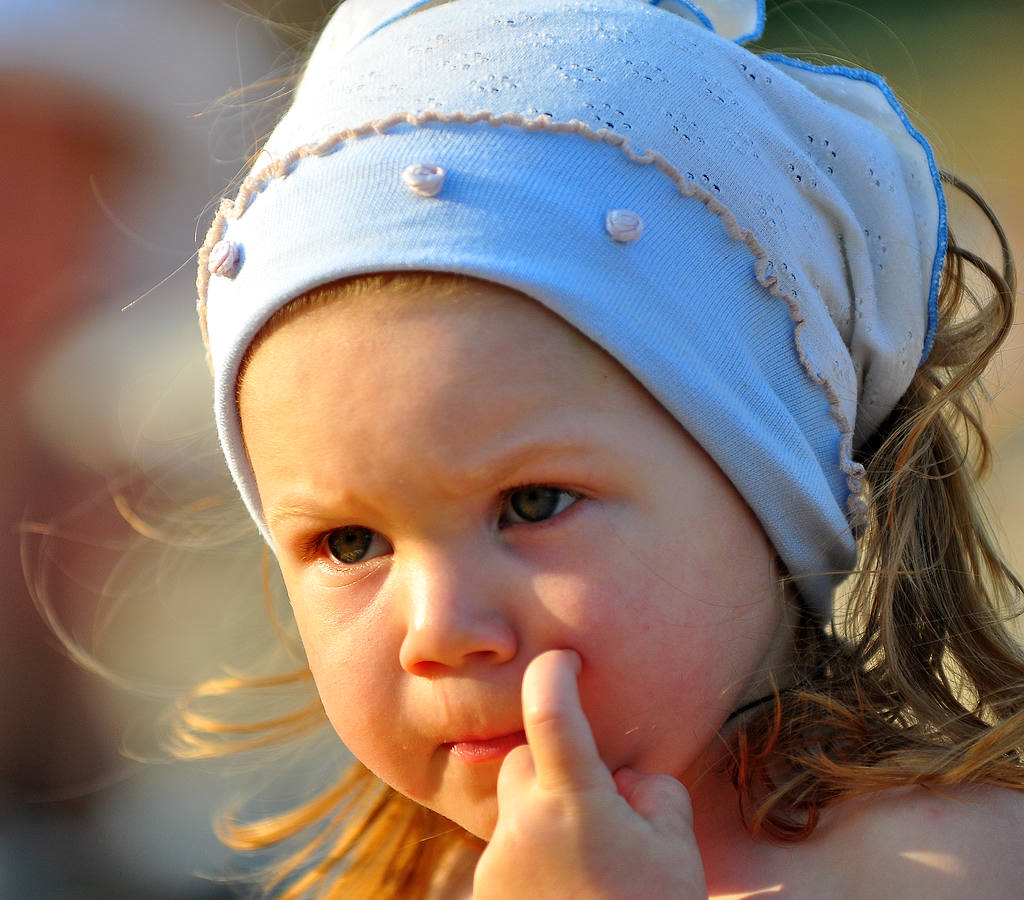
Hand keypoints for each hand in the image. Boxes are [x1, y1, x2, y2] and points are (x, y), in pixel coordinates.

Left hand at [472, 649, 706, 898]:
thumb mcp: (675, 848)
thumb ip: (649, 791)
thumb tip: (621, 780)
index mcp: (574, 803)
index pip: (549, 710)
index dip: (554, 672)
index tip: (563, 659)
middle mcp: (524, 824)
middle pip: (524, 761)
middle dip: (554, 767)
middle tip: (598, 804)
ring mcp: (499, 861)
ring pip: (517, 808)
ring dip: (546, 816)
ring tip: (588, 863)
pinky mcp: (486, 893)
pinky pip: (509, 849)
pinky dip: (534, 855)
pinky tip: (568, 889)